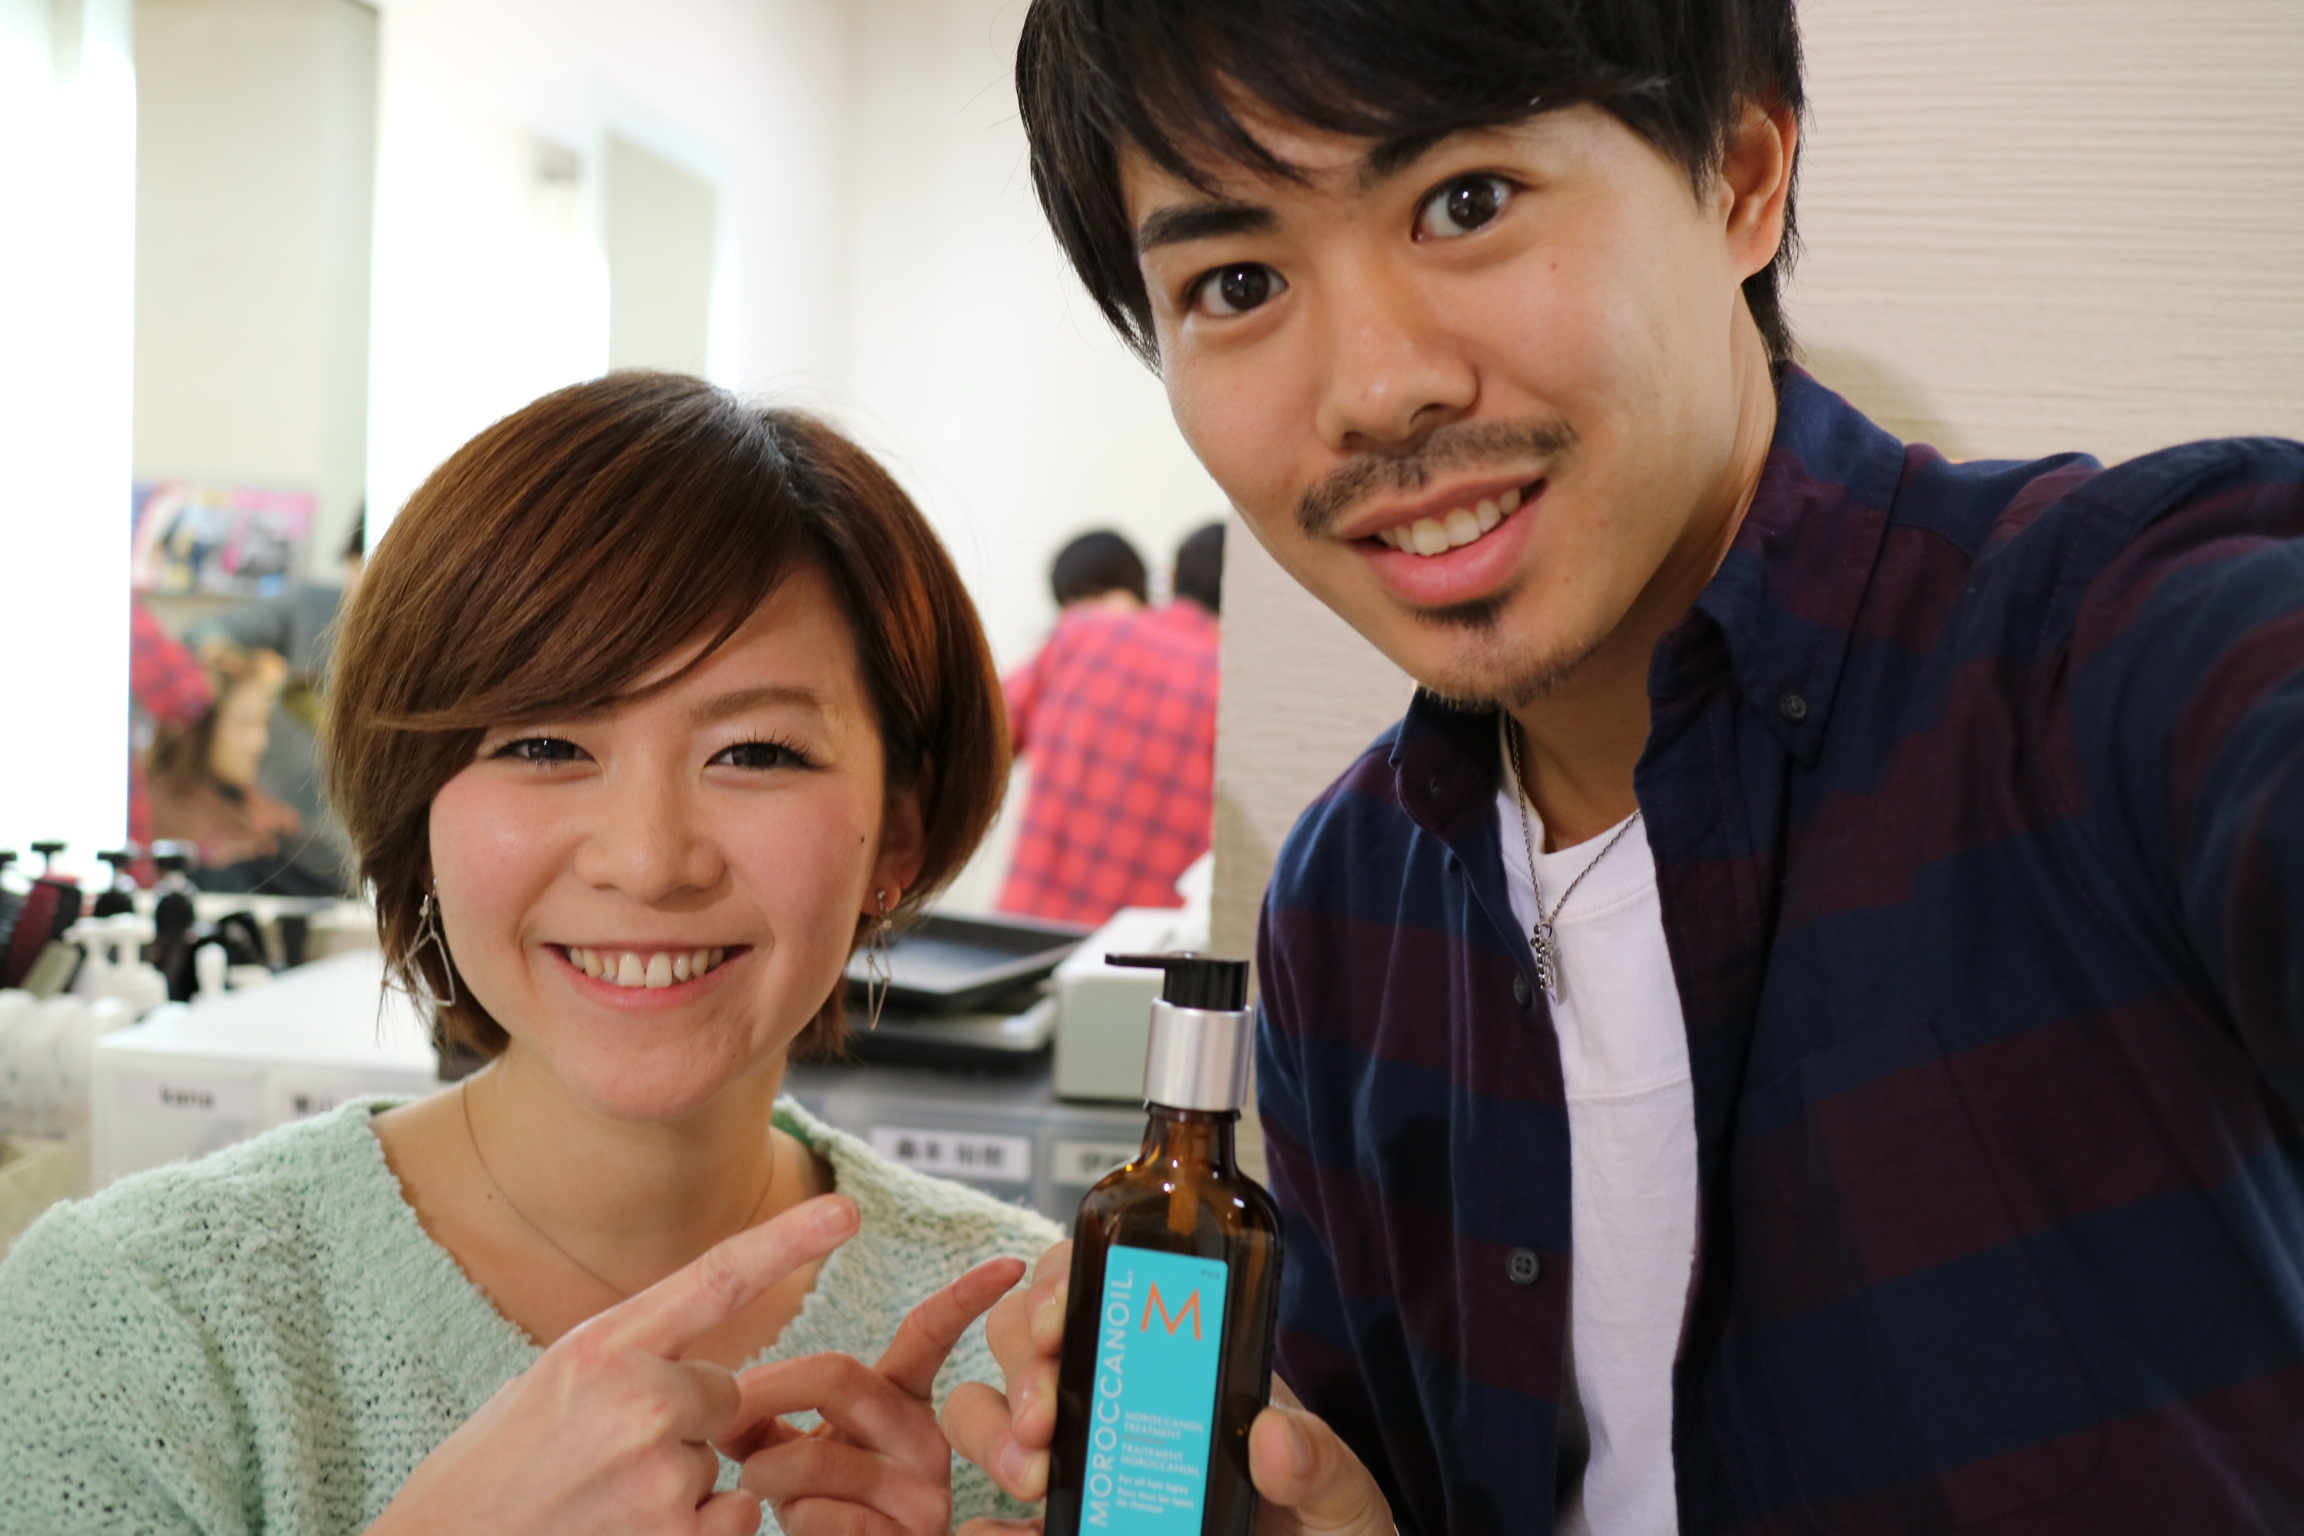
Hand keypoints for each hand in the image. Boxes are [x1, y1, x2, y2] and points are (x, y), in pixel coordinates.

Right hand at [370, 1193, 860, 1535]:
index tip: (847, 1211)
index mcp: (600, 1348)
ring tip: (600, 1504)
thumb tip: (706, 1372)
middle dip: (684, 1422)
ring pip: (721, 1463)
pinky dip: (694, 1533)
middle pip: (723, 1392)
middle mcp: (640, 1402)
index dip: (787, 1241)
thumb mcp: (549, 1389)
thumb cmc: (491, 1478)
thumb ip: (628, 1363)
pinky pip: (732, 1517)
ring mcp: (663, 1475)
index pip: (714, 1280)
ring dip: (680, 1485)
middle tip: (603, 1459)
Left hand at [719, 1255, 1026, 1535]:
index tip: (1011, 1263)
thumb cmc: (820, 1506)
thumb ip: (765, 1417)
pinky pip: (824, 1514)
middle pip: (839, 1375)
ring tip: (760, 1488)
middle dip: (766, 1390)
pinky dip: (793, 1519)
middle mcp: (926, 1437)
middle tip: (722, 1415)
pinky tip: (803, 1525)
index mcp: (905, 1400)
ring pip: (816, 1456)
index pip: (930, 1334)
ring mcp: (923, 1490)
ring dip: (764, 1473)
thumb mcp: (799, 1448)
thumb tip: (723, 1401)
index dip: (965, 1296)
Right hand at [943, 1237, 1392, 1535]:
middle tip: (1044, 1418)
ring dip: (990, 1432)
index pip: (1094, 1285)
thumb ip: (1322, 1465)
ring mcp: (1085, 1463)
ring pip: (986, 1411)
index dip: (1057, 1285)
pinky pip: (993, 1519)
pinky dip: (984, 1525)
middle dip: (1018, 1364)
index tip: (1060, 1324)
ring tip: (1033, 1478)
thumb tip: (1274, 1437)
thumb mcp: (1342, 1498)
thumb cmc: (1330, 1532)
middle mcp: (1115, 1398)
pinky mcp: (1067, 1528)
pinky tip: (1000, 1535)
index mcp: (1177, 1364)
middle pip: (1023, 1337)